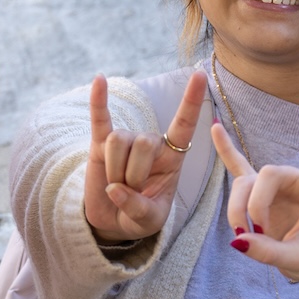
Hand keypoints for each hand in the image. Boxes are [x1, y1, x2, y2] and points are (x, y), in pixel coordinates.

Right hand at [83, 71, 208, 242]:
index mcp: (171, 157)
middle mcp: (150, 144)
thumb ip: (138, 208)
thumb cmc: (140, 217)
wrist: (114, 222)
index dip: (191, 102)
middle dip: (135, 174)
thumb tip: (115, 189)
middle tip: (131, 192)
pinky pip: (99, 119)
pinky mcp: (100, 144)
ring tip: (117, 186)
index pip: (184, 125)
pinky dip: (98, 101)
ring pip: (119, 141)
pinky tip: (99, 79)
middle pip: (144, 142)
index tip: (200, 76)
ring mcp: (125, 141)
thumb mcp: (149, 221)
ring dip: (116, 170)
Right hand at [213, 104, 298, 288]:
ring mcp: (275, 186)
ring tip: (243, 235)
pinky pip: (238, 168)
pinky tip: (216, 127)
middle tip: (255, 236)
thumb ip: (270, 252)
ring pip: (244, 183)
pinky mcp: (258, 194)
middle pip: (264, 176)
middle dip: (253, 207)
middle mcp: (295, 180)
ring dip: (238, 210)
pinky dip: (226, 151)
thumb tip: (239, 241)